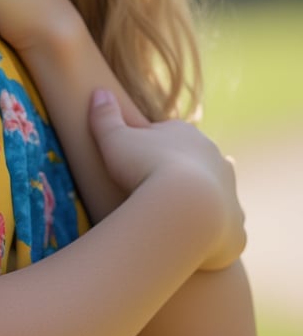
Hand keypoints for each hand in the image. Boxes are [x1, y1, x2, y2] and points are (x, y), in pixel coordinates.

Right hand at [87, 89, 246, 270]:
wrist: (185, 207)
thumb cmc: (145, 168)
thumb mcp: (115, 140)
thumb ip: (105, 116)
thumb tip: (98, 92)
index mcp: (187, 136)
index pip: (170, 137)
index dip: (153, 150)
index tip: (138, 165)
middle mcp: (215, 159)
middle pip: (197, 163)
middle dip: (181, 173)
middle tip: (155, 192)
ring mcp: (230, 192)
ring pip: (217, 193)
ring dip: (202, 202)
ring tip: (179, 218)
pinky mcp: (236, 225)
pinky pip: (225, 227)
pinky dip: (214, 233)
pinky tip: (198, 242)